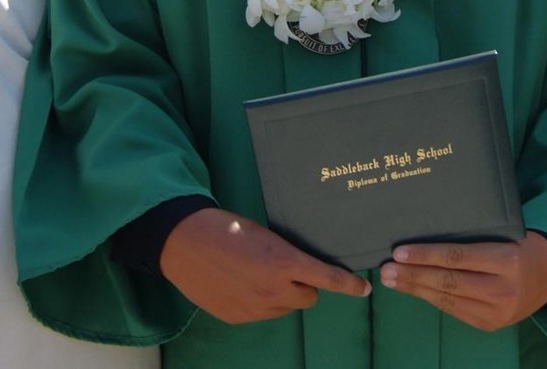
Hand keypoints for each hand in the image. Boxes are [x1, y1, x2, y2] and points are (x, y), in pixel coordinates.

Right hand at [159, 207, 369, 323]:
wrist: (183, 241)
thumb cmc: (225, 228)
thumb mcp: (264, 235)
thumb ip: (286, 257)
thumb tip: (299, 270)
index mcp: (284, 262)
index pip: (327, 279)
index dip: (349, 285)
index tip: (364, 289)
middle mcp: (273, 290)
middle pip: (309, 298)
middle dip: (304, 286)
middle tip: (287, 269)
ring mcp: (255, 308)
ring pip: (284, 308)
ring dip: (281, 295)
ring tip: (256, 274)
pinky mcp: (237, 317)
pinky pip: (261, 314)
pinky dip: (258, 302)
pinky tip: (240, 284)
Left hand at [377, 231, 546, 330]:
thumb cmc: (521, 245)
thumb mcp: (505, 233)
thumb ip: (472, 237)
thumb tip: (425, 233)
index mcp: (508, 260)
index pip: (459, 257)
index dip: (426, 255)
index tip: (400, 251)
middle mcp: (504, 289)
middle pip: (449, 281)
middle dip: (413, 275)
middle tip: (386, 269)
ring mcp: (498, 311)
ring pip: (448, 299)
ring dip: (415, 289)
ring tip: (391, 280)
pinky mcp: (491, 324)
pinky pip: (454, 310)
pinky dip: (431, 299)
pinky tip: (413, 290)